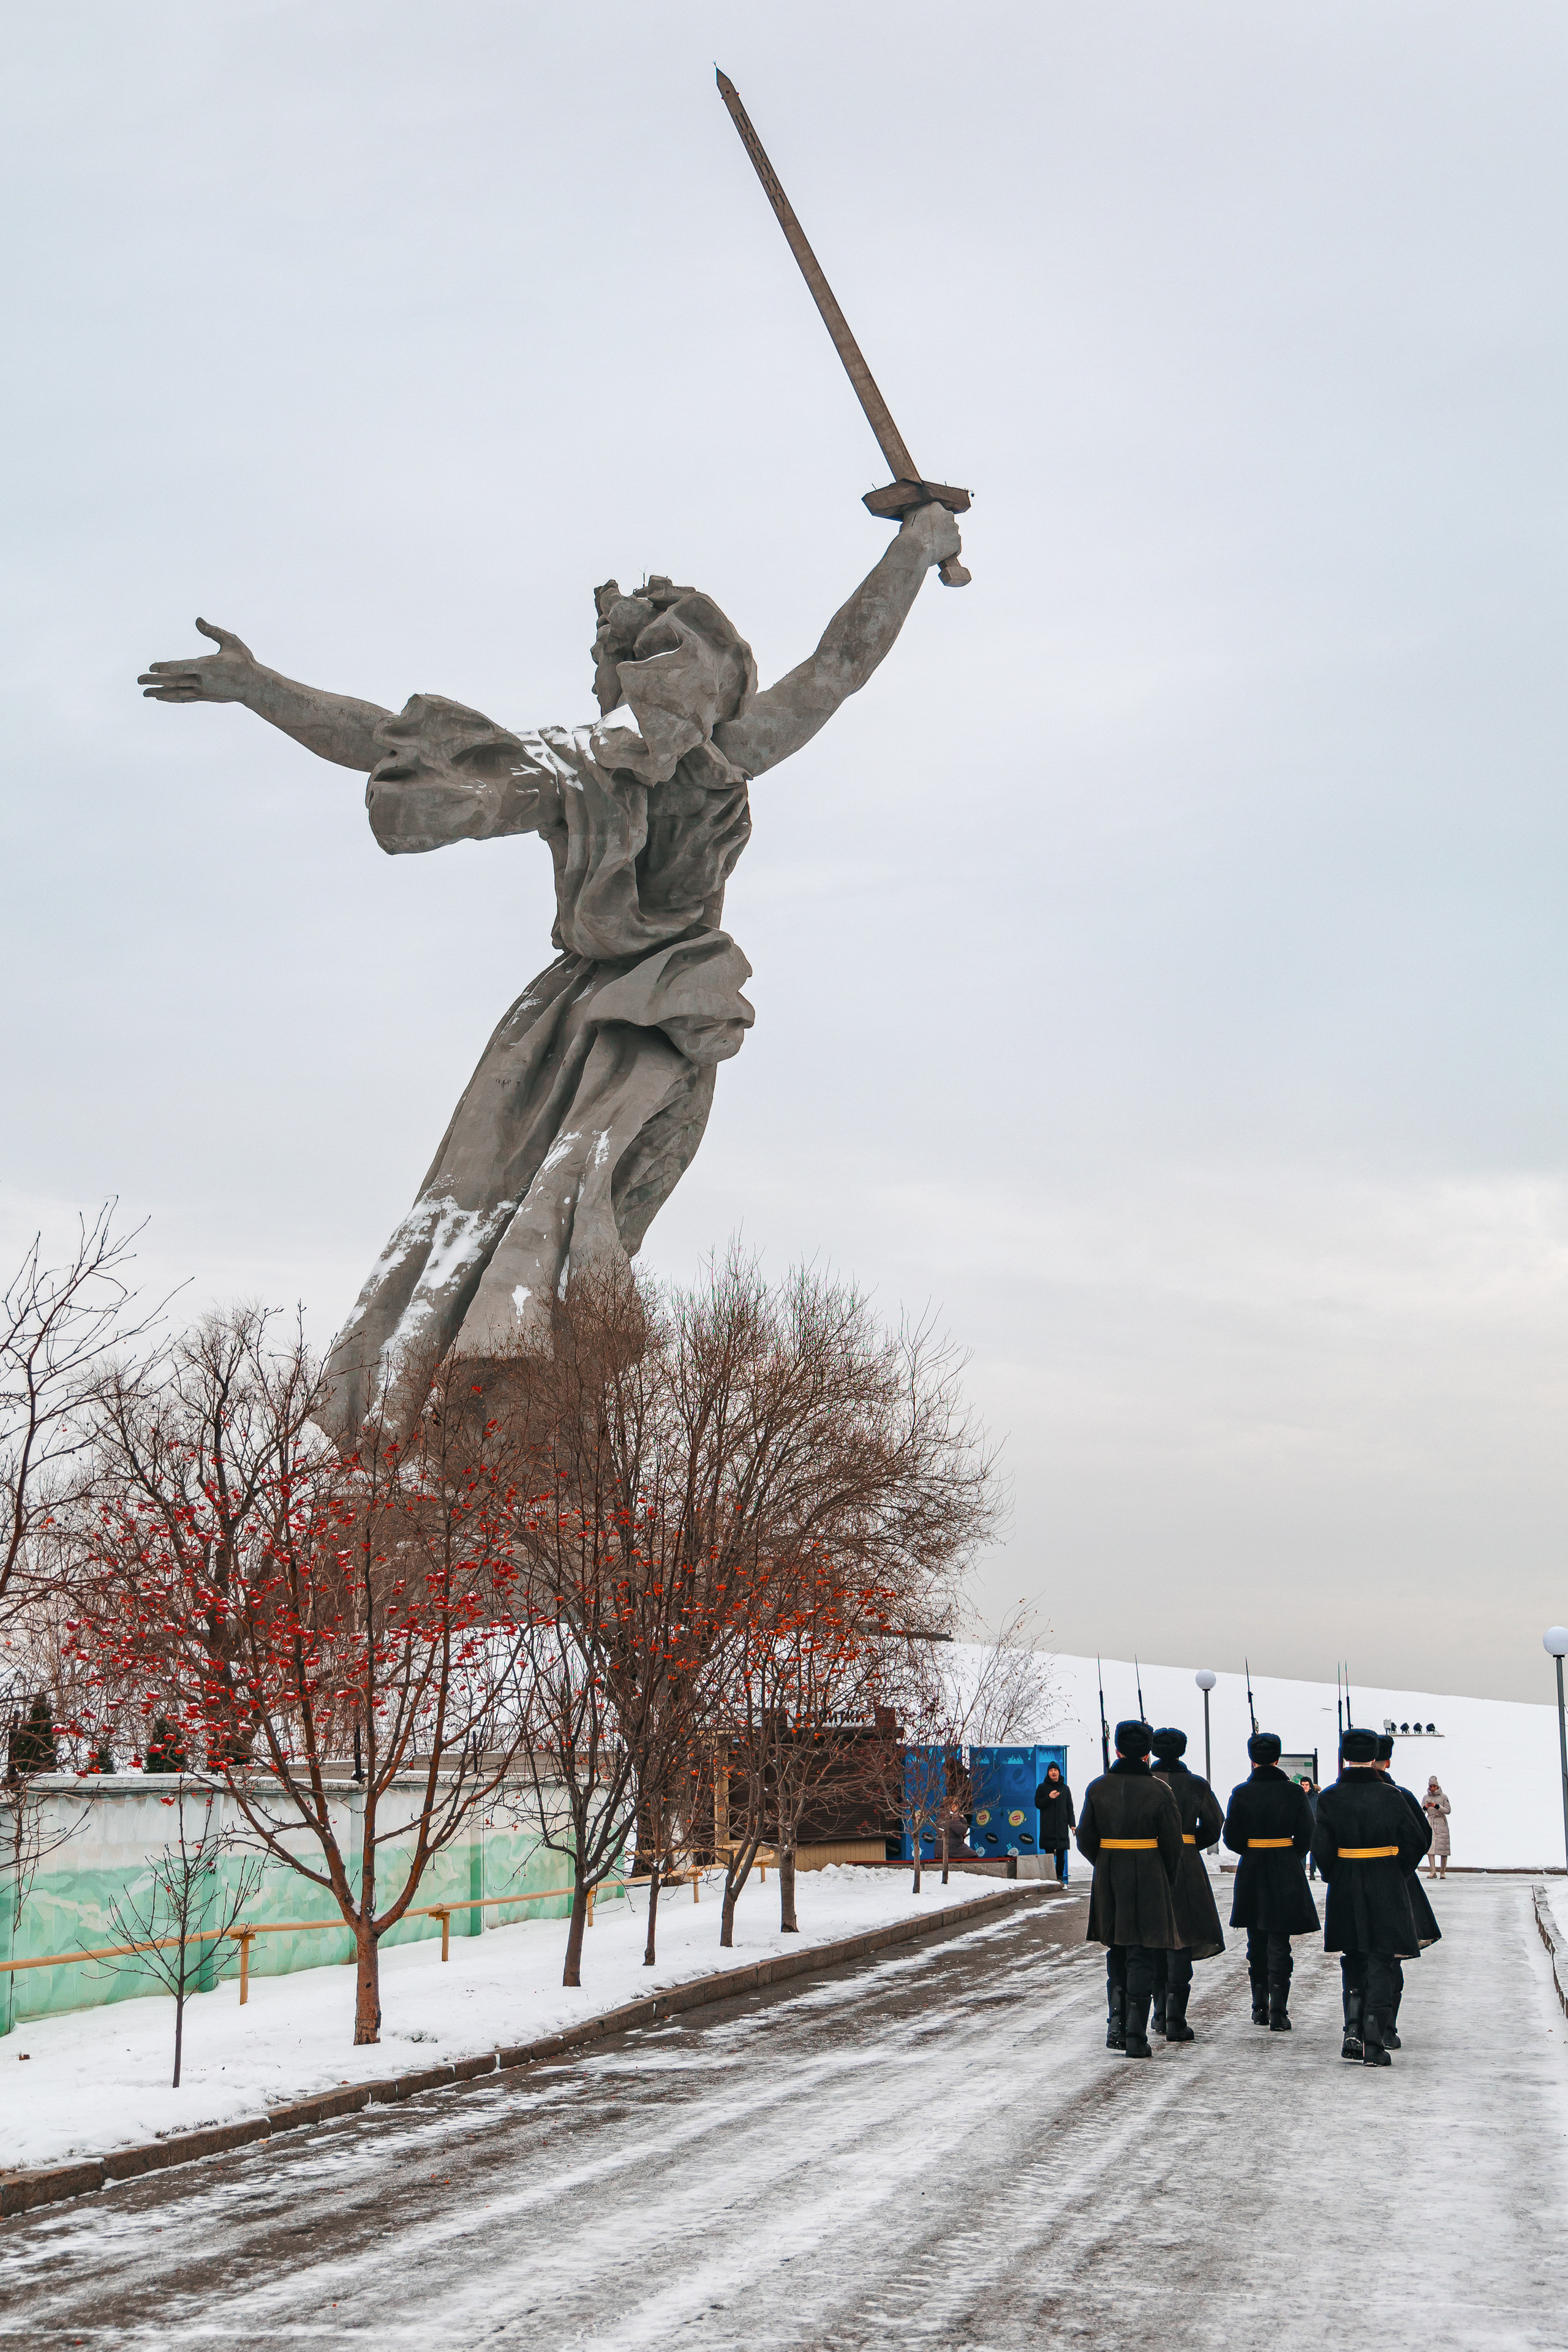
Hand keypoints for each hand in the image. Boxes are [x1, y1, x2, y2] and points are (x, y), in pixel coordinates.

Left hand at [139, 617, 259, 702]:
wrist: (255, 687)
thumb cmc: (244, 662)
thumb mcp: (231, 642)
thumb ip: (213, 631)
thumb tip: (197, 620)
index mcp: (208, 667)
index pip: (182, 667)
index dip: (166, 667)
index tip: (152, 666)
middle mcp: (203, 681)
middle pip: (175, 681)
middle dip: (156, 681)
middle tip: (139, 680)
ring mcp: (203, 691)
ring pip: (177, 692)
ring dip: (160, 692)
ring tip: (145, 693)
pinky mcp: (205, 697)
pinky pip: (184, 698)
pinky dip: (172, 698)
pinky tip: (161, 697)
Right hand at [899, 500, 962, 569]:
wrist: (915, 547)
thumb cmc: (909, 532)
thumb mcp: (908, 515)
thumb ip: (915, 512)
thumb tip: (914, 513)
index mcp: (936, 506)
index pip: (937, 513)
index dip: (932, 523)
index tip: (927, 530)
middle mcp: (948, 515)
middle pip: (946, 523)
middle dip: (941, 530)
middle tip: (932, 539)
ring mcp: (954, 528)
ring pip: (952, 534)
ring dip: (946, 540)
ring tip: (936, 548)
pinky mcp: (956, 542)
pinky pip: (956, 548)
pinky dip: (951, 552)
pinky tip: (943, 556)